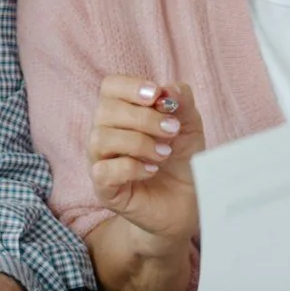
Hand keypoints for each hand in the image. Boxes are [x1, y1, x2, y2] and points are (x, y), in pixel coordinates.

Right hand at [88, 76, 203, 242]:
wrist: (187, 204)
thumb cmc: (182, 161)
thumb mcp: (189, 127)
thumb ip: (181, 103)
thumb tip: (168, 89)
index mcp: (122, 114)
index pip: (110, 87)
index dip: (131, 86)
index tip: (157, 95)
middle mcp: (105, 135)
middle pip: (105, 110)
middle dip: (143, 117)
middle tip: (171, 131)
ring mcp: (101, 162)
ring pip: (100, 139)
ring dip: (138, 142)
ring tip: (164, 154)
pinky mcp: (104, 190)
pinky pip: (103, 171)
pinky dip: (131, 167)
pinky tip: (152, 170)